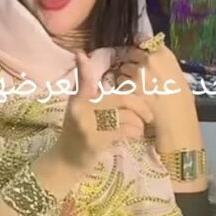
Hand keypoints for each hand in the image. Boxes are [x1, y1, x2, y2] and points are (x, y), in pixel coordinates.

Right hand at [55, 50, 152, 171]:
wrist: (67, 160)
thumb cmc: (77, 132)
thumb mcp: (78, 110)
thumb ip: (87, 92)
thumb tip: (86, 63)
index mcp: (78, 100)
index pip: (83, 81)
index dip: (83, 68)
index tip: (80, 54)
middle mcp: (81, 110)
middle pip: (120, 99)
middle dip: (140, 106)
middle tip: (149, 114)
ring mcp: (88, 125)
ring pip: (126, 116)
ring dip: (139, 122)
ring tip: (140, 127)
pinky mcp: (96, 140)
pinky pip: (125, 131)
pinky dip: (135, 132)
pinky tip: (135, 134)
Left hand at [114, 40, 197, 146]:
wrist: (175, 117)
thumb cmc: (182, 99)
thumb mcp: (178, 74)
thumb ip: (164, 63)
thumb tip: (154, 59)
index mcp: (163, 54)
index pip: (144, 38)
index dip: (139, 44)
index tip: (138, 47)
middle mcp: (149, 59)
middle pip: (131, 52)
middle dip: (131, 60)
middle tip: (136, 71)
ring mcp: (136, 73)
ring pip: (123, 67)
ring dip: (125, 74)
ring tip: (134, 85)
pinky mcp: (127, 86)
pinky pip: (120, 82)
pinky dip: (122, 87)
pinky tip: (131, 94)